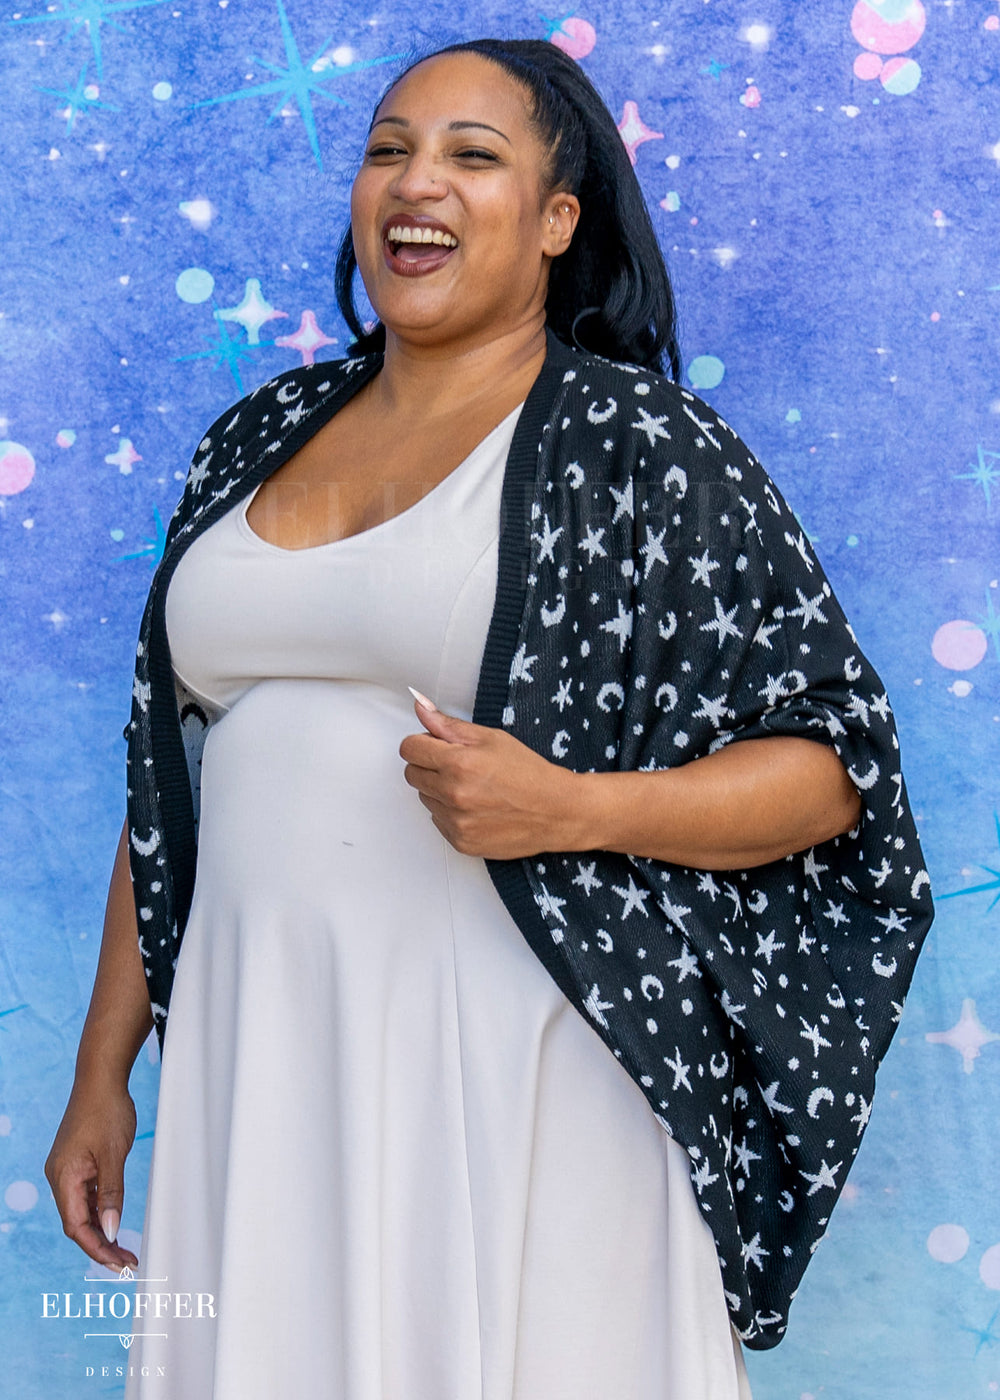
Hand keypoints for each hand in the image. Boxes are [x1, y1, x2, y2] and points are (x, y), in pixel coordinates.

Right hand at [45, 1078, 139, 1270]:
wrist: (101, 1078)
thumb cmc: (107, 1111)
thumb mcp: (113, 1155)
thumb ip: (111, 1194)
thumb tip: (110, 1230)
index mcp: (63, 1178)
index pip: (76, 1226)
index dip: (96, 1248)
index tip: (117, 1264)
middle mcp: (60, 1177)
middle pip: (78, 1223)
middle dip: (101, 1245)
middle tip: (126, 1262)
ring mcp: (68, 1170)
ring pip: (82, 1210)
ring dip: (102, 1230)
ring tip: (124, 1249)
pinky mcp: (78, 1162)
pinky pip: (87, 1195)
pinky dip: (101, 1210)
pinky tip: (115, 1222)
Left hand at [398, 690, 578, 858]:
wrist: (556, 812)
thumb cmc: (528, 773)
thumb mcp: (491, 738)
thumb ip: (448, 724)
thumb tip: (420, 707)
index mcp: (458, 762)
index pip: (409, 749)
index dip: (422, 743)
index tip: (435, 746)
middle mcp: (452, 794)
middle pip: (412, 774)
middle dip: (430, 766)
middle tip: (459, 766)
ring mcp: (455, 820)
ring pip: (425, 798)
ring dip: (440, 791)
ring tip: (473, 788)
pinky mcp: (460, 841)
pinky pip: (438, 821)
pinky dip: (451, 813)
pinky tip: (476, 807)